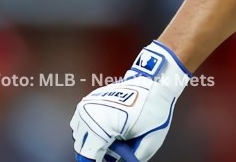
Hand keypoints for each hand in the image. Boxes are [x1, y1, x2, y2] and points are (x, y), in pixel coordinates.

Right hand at [71, 41, 191, 161]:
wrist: (156, 82)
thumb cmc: (154, 108)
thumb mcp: (148, 142)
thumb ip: (131, 158)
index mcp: (101, 125)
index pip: (87, 155)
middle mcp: (89, 113)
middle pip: (81, 146)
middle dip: (96, 152)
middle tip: (112, 152)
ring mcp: (87, 105)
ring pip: (79, 134)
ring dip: (92, 141)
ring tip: (112, 138)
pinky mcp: (88, 100)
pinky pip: (80, 122)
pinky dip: (90, 129)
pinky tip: (107, 128)